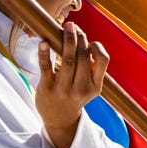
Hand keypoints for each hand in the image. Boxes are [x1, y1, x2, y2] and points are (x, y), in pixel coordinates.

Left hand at [35, 23, 108, 147]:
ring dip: (67, 40)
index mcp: (95, 86)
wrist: (59, 120)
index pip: (103, 60)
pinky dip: (44, 53)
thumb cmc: (75, 96)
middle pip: (83, 57)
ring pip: (67, 60)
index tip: (89, 40)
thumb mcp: (90, 87)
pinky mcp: (47, 89)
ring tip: (66, 27)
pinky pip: (46, 67)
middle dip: (79, 38)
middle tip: (73, 27)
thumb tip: (83, 39)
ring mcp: (64, 90)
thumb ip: (91, 68)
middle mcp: (81, 88)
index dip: (97, 46)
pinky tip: (43, 42)